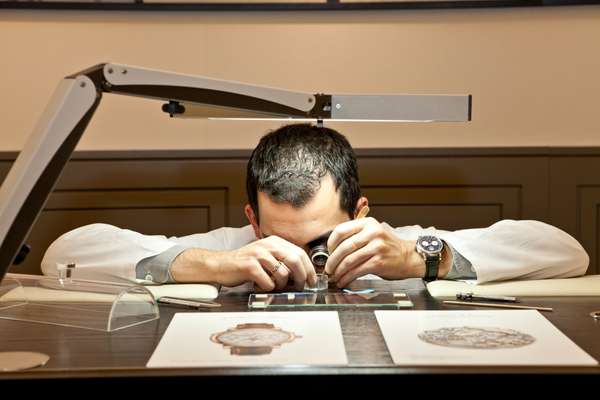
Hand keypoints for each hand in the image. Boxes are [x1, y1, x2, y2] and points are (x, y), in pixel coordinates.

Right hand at [172, 236, 316, 290]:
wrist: (220, 265)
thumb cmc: (246, 264)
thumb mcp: (266, 256)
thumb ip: (283, 260)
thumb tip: (304, 275)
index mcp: (275, 241)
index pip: (300, 253)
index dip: (309, 268)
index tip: (312, 281)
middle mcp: (267, 245)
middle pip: (295, 261)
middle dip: (301, 278)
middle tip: (300, 288)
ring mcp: (258, 255)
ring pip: (283, 274)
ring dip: (282, 285)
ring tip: (273, 286)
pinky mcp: (249, 266)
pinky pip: (269, 283)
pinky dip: (268, 288)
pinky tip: (260, 285)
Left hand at [324, 217, 439, 287]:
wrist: (408, 257)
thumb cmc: (387, 247)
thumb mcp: (373, 233)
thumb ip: (355, 235)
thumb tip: (332, 249)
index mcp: (367, 223)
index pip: (341, 230)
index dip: (331, 243)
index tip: (329, 252)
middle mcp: (372, 233)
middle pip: (343, 247)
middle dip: (332, 261)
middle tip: (328, 268)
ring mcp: (376, 247)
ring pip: (349, 260)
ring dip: (339, 271)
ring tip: (335, 276)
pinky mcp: (379, 262)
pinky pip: (357, 271)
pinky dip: (347, 277)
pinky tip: (344, 281)